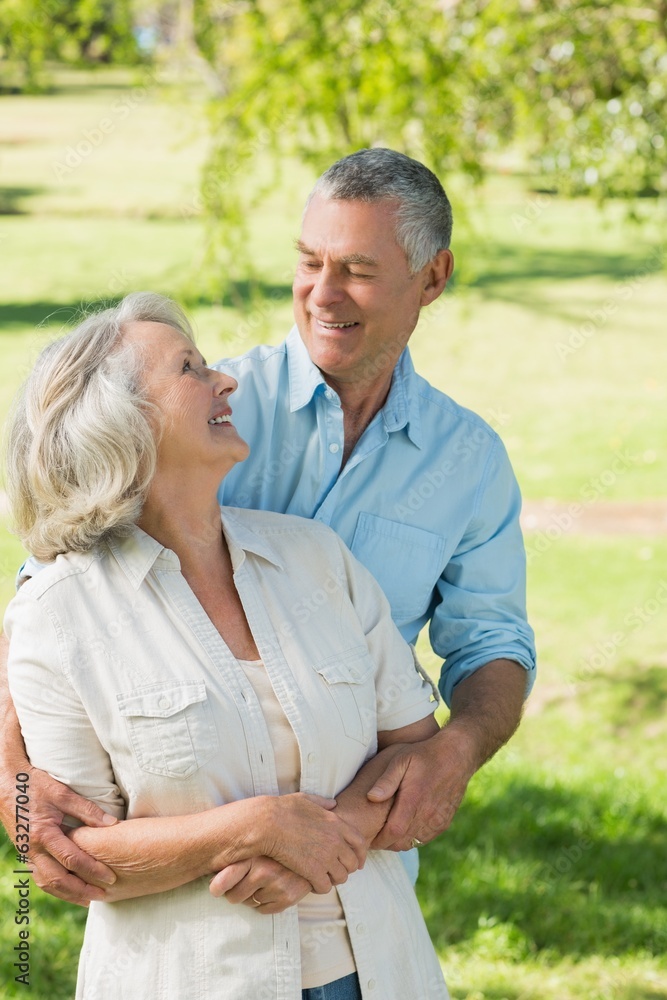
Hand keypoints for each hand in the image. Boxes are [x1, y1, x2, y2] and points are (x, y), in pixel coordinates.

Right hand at [4, 764, 117, 905]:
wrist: (5, 783)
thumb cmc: (34, 785)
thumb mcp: (62, 793)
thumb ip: (87, 809)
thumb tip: (112, 823)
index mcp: (43, 834)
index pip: (72, 860)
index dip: (92, 870)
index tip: (110, 877)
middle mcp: (32, 849)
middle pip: (58, 880)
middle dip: (82, 890)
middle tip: (103, 895)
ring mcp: (26, 853)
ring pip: (47, 882)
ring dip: (68, 893)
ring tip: (88, 898)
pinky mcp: (25, 852)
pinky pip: (40, 876)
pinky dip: (55, 886)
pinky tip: (68, 888)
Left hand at [210, 856, 311, 913]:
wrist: (309, 847)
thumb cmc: (273, 847)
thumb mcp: (253, 846)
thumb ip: (232, 858)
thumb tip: (208, 877)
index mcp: (254, 854)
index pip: (227, 878)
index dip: (217, 887)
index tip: (215, 890)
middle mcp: (266, 870)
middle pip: (234, 896)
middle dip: (234, 892)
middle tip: (242, 882)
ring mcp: (278, 885)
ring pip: (248, 904)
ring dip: (250, 896)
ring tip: (260, 881)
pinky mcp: (288, 898)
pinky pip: (262, 910)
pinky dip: (263, 903)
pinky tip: (270, 888)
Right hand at [261, 793, 365, 892]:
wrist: (267, 824)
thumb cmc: (283, 810)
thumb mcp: (306, 799)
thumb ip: (323, 803)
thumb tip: (333, 804)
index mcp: (336, 823)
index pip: (360, 843)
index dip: (360, 855)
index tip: (357, 862)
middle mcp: (336, 841)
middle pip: (353, 863)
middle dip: (346, 869)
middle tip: (335, 872)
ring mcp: (326, 857)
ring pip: (341, 877)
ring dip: (333, 880)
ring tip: (322, 879)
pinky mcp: (313, 871)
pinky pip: (326, 887)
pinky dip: (320, 888)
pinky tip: (311, 884)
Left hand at [367, 728, 475, 851]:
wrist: (455, 755)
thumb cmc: (424, 755)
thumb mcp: (401, 760)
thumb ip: (386, 780)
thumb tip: (370, 797)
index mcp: (413, 801)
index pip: (393, 833)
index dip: (378, 840)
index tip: (367, 839)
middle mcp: (427, 815)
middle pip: (401, 843)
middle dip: (385, 843)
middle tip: (373, 837)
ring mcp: (437, 820)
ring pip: (413, 842)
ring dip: (398, 842)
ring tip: (386, 833)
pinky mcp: (444, 822)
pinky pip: (425, 838)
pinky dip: (412, 838)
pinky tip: (404, 828)